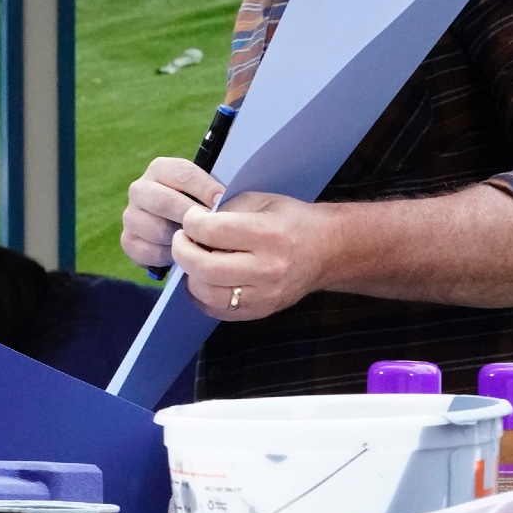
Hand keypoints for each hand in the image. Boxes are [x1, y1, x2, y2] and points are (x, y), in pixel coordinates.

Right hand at [122, 156, 224, 267]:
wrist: (179, 226)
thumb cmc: (200, 204)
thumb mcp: (208, 190)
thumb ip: (214, 193)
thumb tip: (224, 204)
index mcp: (160, 169)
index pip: (182, 175)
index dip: (205, 188)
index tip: (222, 201)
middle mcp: (140, 189)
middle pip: (164, 202)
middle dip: (191, 217)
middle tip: (212, 228)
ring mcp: (131, 215)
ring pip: (156, 230)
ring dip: (181, 239)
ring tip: (200, 243)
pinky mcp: (128, 240)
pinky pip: (149, 251)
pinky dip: (169, 256)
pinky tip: (183, 254)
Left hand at [174, 191, 336, 320]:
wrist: (330, 250)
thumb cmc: (292, 221)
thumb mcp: (261, 201)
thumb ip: (225, 210)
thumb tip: (191, 223)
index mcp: (268, 235)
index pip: (211, 231)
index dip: (190, 223)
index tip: (191, 219)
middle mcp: (268, 269)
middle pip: (204, 267)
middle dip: (182, 250)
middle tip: (182, 239)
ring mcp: (265, 295)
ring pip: (207, 293)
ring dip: (189, 275)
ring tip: (192, 259)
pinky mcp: (262, 311)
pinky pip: (217, 310)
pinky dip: (201, 295)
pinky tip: (202, 279)